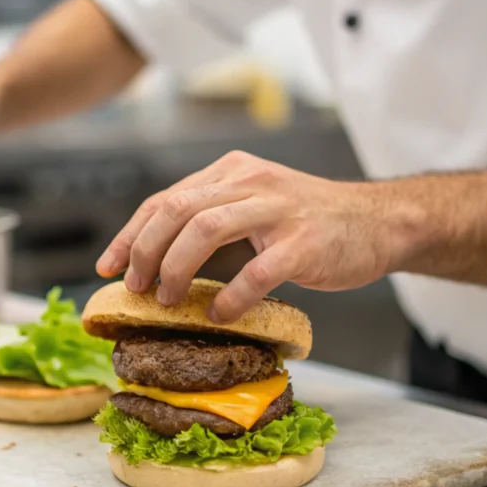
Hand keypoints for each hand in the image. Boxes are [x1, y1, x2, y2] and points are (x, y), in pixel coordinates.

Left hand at [96, 151, 415, 322]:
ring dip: (176, 269)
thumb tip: (156, 259)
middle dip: (145, 251)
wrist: (378, 221)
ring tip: (168, 300)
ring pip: (206, 229)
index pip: (165, 199)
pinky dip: (231, 296)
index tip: (108, 267)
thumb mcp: (255, 204)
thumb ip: (212, 218)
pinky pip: (257, 271)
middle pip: (177, 209)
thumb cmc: (309, 221)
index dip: (131, 235)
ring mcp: (278, 210)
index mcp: (231, 172)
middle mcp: (250, 182)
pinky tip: (220, 314)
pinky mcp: (304, 242)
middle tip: (134, 288)